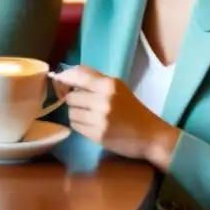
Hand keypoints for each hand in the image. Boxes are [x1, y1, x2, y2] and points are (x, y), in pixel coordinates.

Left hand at [54, 65, 180, 169]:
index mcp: (108, 83)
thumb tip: (64, 77)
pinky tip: (92, 126)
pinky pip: (76, 126)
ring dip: (76, 115)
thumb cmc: (133, 109)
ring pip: (71, 112)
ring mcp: (99, 117)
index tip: (59, 83)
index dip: (62, 79)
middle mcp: (102, 98)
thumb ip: (94, 81)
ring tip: (89, 117)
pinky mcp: (97, 134)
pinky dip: (80, 126)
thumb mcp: (117, 88)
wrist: (150, 135)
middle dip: (74, 101)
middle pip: (70, 96)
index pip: (76, 74)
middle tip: (84, 105)